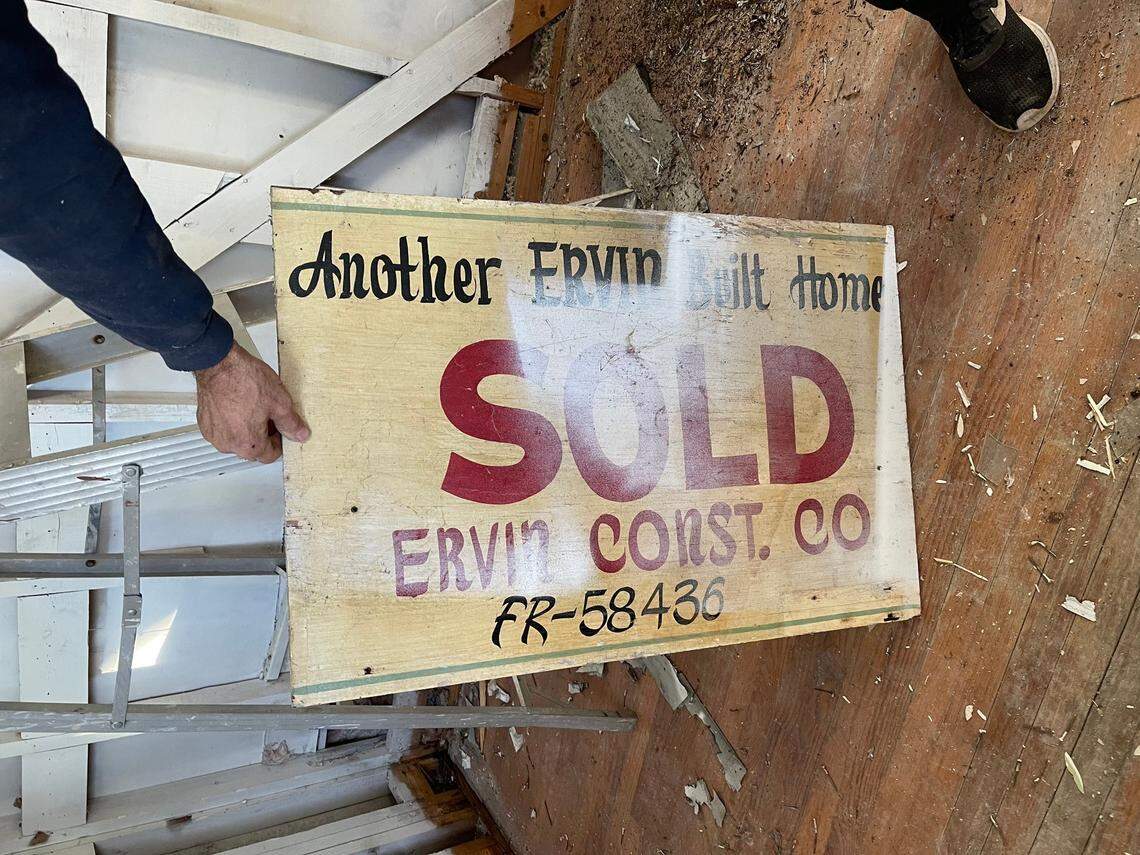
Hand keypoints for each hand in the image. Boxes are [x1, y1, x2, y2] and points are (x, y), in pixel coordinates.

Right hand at [194, 343, 309, 462]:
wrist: (218, 364)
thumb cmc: (245, 381)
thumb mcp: (279, 402)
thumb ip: (291, 423)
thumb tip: (300, 435)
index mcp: (249, 444)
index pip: (270, 455)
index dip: (279, 441)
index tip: (281, 428)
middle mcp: (228, 445)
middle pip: (252, 448)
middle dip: (263, 435)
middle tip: (268, 415)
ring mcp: (214, 435)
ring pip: (236, 439)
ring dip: (246, 429)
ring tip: (252, 407)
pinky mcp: (204, 423)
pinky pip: (222, 429)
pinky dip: (231, 422)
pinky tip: (237, 406)